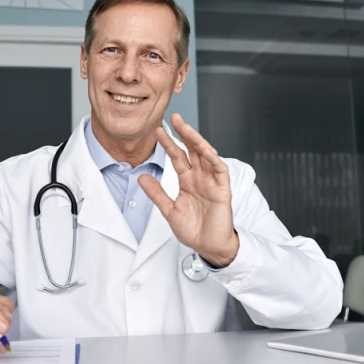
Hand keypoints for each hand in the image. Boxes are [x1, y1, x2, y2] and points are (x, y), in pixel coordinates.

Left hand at [139, 113, 238, 267]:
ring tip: (187, 128)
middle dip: (184, 133)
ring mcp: (212, 182)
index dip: (168, 144)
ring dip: (197, 141)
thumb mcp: (169, 210)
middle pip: (192, 150)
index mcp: (187, 180)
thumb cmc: (193, 229)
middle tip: (175, 117)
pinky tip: (206, 149)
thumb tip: (140, 177)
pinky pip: (220, 170)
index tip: (157, 131)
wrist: (208, 246)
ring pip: (206, 155)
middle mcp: (200, 177)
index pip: (177, 157)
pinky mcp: (223, 189)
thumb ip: (156, 193)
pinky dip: (214, 159)